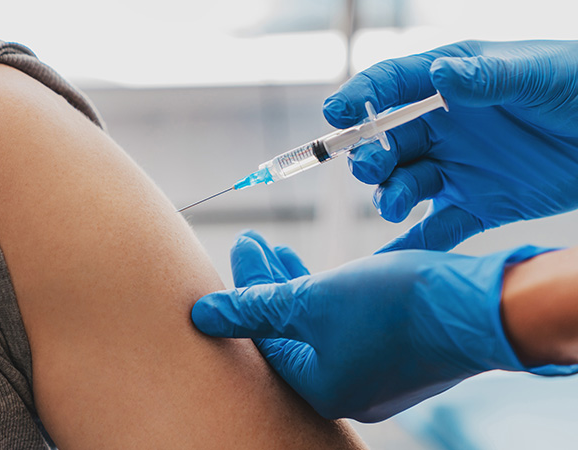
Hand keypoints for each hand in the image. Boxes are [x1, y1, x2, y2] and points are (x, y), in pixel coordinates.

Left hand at [192, 230, 575, 421]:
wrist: (482, 307)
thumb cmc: (393, 306)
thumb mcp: (311, 300)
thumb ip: (253, 308)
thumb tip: (200, 316)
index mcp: (319, 388)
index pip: (264, 337)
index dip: (244, 290)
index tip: (240, 246)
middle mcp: (346, 390)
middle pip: (288, 331)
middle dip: (266, 283)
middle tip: (251, 242)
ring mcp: (375, 374)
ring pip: (318, 326)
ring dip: (295, 285)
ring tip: (274, 248)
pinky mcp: (399, 354)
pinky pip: (347, 325)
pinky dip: (327, 296)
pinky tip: (319, 272)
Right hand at [323, 40, 577, 251]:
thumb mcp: (535, 75)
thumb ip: (486, 77)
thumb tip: (439, 74)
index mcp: (449, 86)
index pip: (391, 86)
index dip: (360, 98)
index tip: (336, 114)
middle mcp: (443, 129)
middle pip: (387, 144)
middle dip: (369, 156)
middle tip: (372, 167)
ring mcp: (456, 170)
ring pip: (403, 187)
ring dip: (389, 196)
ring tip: (395, 205)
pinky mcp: (475, 207)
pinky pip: (434, 231)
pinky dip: (410, 249)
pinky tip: (387, 266)